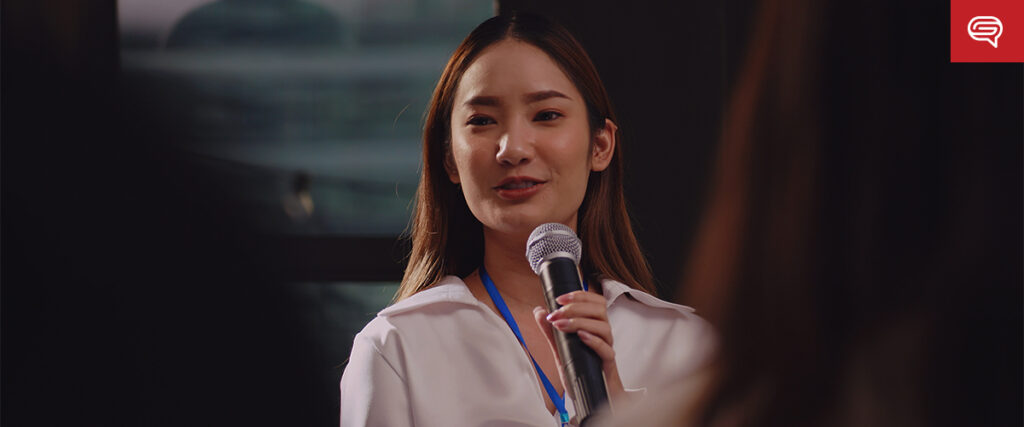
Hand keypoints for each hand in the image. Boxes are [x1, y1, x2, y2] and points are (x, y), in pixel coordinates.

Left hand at [532, 290, 625, 407]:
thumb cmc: (581, 368)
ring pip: (603, 327)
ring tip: (562, 326)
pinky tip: (581, 336)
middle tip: (556, 314)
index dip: (579, 295)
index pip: (594, 301)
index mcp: (595, 324)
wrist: (592, 393)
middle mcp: (603, 333)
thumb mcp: (561, 348)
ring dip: (580, 322)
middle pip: (599, 309)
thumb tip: (539, 311)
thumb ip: (551, 331)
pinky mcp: (608, 362)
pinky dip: (593, 340)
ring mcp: (607, 346)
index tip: (559, 299)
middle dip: (575, 307)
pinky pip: (606, 348)